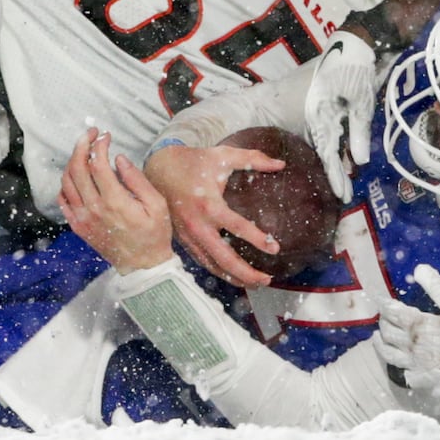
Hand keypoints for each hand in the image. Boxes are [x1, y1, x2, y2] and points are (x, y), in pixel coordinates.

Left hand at [59, 128, 174, 274]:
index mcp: (114, 201)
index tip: (107, 136)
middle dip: (82, 144)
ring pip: (67, 181)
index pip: (97, 163)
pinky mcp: (77, 226)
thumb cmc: (154, 234)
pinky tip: (77, 176)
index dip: (99, 144)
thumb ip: (136, 179)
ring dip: (73, 161)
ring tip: (84, 151)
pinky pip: (63, 199)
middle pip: (77, 167)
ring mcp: (82, 218)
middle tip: (91, 134)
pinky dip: (66, 183)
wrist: (142, 266)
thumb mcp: (156, 204)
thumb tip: (119, 159)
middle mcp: (93, 208)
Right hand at [143, 142, 284, 287]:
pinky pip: (202, 262)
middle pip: (224, 259)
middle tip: (267, 279)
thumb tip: (280, 164)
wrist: (159, 168)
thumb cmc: (194, 162)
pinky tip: (233, 276)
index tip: (276, 248)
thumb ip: (253, 158)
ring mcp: (188, 236)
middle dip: (247, 273)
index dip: (258, 240)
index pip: (238, 228)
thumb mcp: (223, 155)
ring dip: (234, 278)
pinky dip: (218, 272)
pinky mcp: (183, 240)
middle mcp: (198, 225)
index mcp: (209, 204)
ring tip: (255, 284)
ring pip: (212, 266)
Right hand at [303, 31, 376, 200]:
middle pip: (326, 150)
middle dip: (336, 171)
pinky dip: (338, 140)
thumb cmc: (353, 69)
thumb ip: (359, 130)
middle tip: (343, 193)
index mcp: (322, 118)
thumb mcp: (359, 101)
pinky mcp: (328, 103)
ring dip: (337, 156)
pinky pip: (330, 127)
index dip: (335, 176)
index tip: (342, 196)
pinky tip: (345, 149)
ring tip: (346, 176)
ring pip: (329, 139)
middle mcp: (319, 117)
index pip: (328, 155)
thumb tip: (360, 161)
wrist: (350, 40)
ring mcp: (322, 110)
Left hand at [376, 264, 439, 392]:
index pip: (392, 312)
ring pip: (389, 355)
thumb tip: (418, 268)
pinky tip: (398, 362)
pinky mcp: (424, 379)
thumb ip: (436, 287)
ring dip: (381, 344)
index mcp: (419, 326)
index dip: (382, 303)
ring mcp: (416, 365)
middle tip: (383, 315)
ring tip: (377, 337)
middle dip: (383, 321)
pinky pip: (404, 374)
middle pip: (387, 332)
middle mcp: (412, 346)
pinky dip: (397, 366)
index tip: (377, 298)